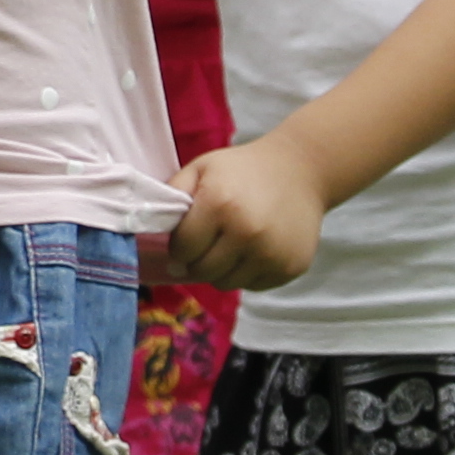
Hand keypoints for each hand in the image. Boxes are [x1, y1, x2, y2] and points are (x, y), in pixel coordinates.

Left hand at [159, 133, 325, 289]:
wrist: (301, 170)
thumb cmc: (243, 169)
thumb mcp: (202, 168)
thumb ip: (173, 194)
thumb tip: (153, 226)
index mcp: (220, 204)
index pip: (183, 248)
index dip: (177, 248)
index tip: (183, 242)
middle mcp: (246, 232)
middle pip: (203, 271)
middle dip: (196, 262)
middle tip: (203, 247)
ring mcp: (271, 253)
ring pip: (227, 283)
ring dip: (221, 270)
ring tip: (229, 247)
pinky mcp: (290, 267)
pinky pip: (254, 286)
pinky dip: (247, 274)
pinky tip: (252, 250)